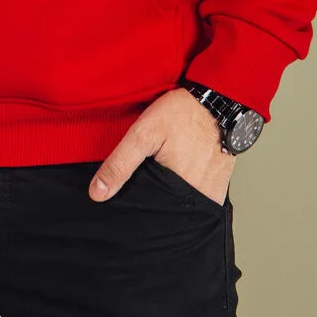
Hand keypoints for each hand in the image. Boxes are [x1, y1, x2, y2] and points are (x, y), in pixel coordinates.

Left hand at [88, 87, 235, 204]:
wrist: (219, 101)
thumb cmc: (183, 113)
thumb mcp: (144, 132)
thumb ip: (120, 163)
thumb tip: (97, 193)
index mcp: (177, 190)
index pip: (149, 215)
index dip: (134, 210)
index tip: (124, 206)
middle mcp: (197, 199)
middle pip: (166, 214)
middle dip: (151, 207)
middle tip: (144, 187)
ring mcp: (211, 195)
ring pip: (181, 209)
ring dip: (168, 201)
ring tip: (160, 183)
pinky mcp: (218, 188)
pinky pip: (197, 201)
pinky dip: (185, 195)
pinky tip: (176, 180)